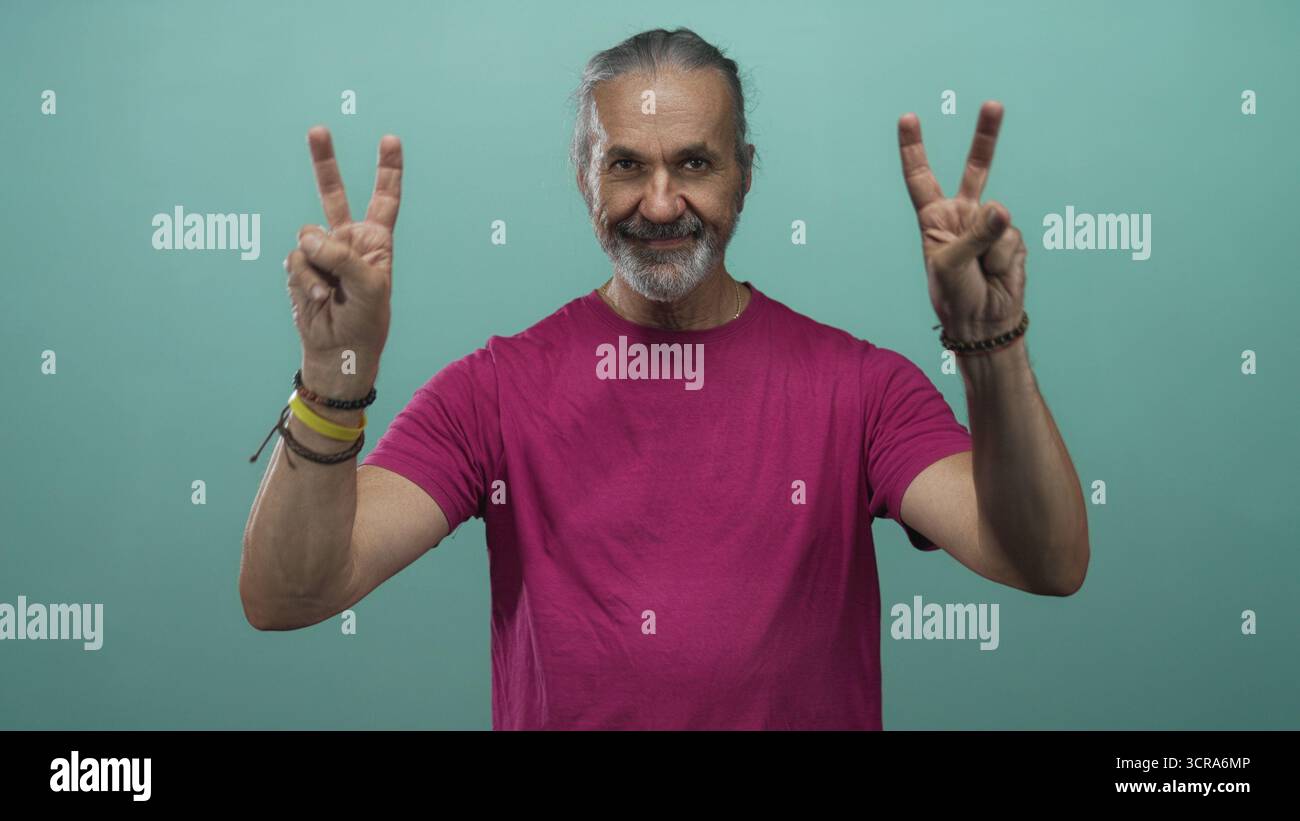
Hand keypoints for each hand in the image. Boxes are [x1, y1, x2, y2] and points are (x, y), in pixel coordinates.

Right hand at [284, 127, 402, 387]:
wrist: (339, 349)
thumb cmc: (365, 320)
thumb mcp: (369, 286)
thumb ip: (342, 256)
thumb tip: (306, 238)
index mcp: (375, 241)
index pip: (384, 199)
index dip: (387, 170)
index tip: (390, 139)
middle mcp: (347, 240)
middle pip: (333, 194)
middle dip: (324, 161)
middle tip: (318, 130)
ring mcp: (321, 253)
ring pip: (309, 236)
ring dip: (319, 263)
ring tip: (331, 290)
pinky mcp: (299, 267)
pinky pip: (296, 260)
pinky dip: (305, 278)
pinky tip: (318, 297)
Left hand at [898, 101, 1025, 339]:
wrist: (984, 322)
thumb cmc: (955, 295)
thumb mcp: (951, 265)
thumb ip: (975, 235)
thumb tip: (1002, 208)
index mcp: (935, 218)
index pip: (921, 177)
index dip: (914, 148)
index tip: (908, 118)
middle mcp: (962, 215)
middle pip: (976, 168)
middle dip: (987, 136)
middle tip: (993, 104)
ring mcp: (990, 224)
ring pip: (997, 218)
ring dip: (990, 250)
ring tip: (981, 271)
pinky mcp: (1013, 238)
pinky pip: (1012, 239)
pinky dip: (1004, 259)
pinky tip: (998, 273)